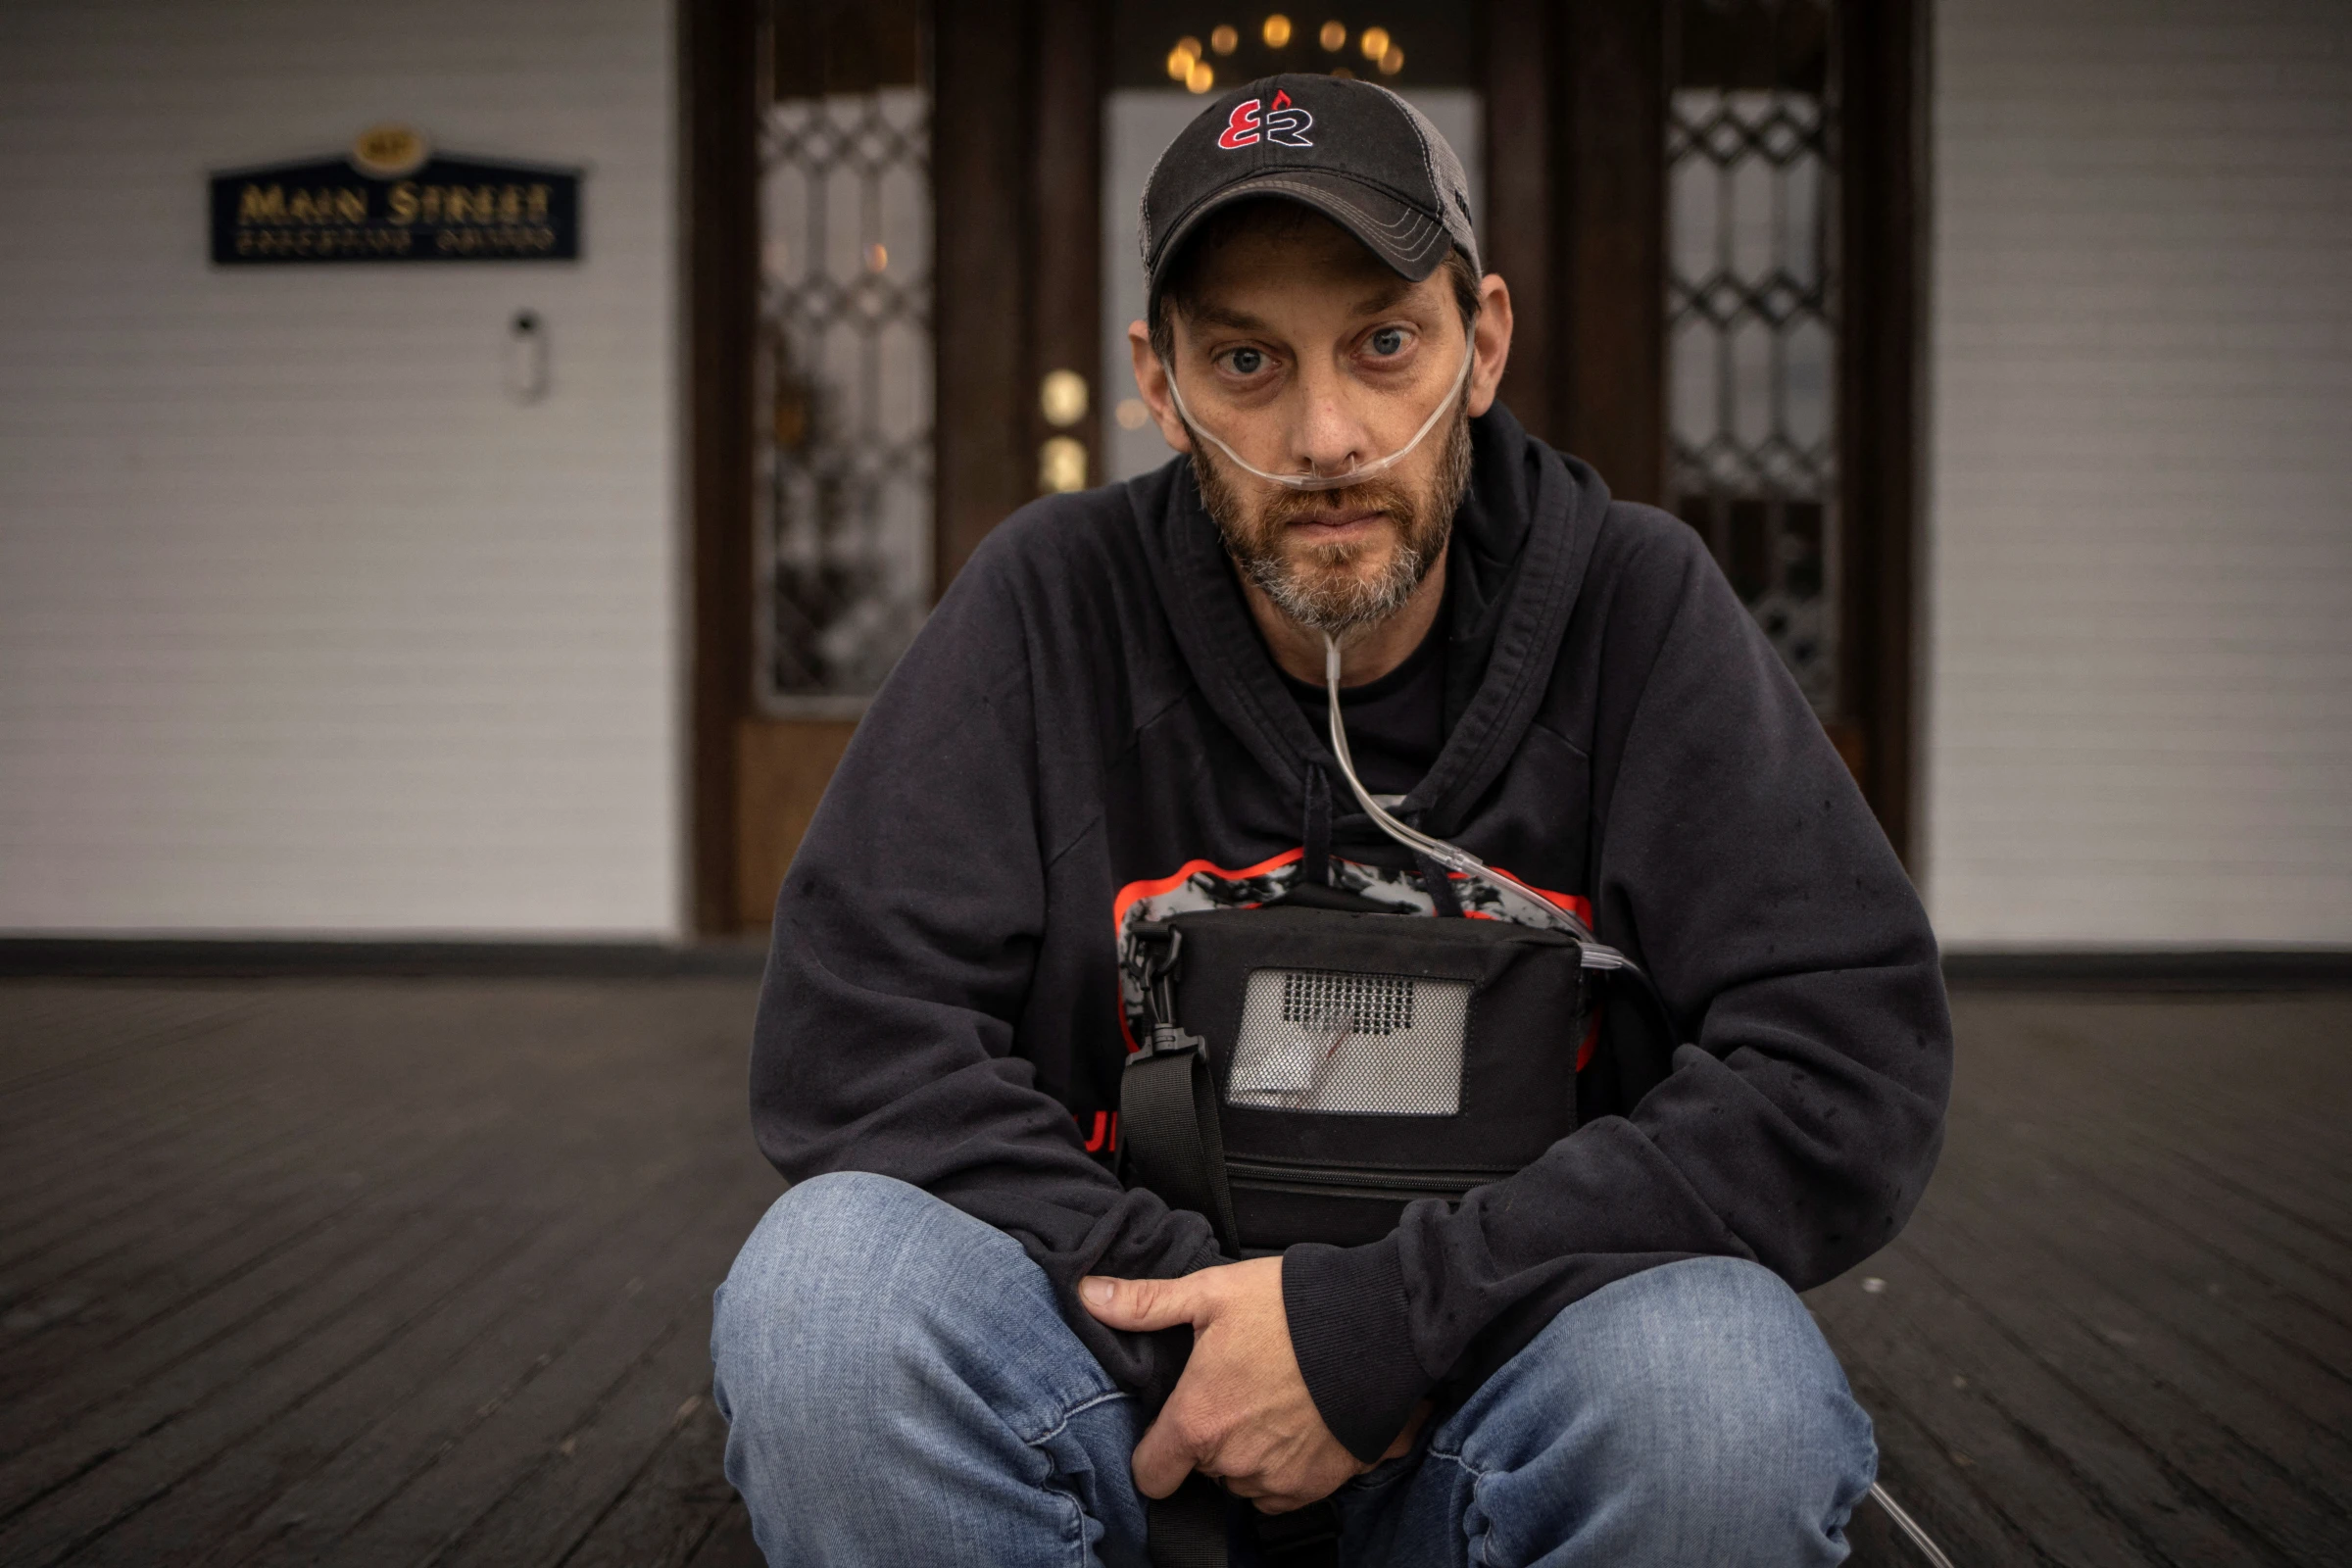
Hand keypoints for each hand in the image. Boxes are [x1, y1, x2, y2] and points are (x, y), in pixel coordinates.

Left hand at [1079, 1258, 1424, 1512]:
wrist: (1375, 1329)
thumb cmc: (1291, 1308)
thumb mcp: (1213, 1293)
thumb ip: (1146, 1304)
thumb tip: (1088, 1293)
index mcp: (1198, 1420)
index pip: (1150, 1474)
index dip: (1154, 1453)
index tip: (1170, 1429)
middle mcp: (1233, 1461)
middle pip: (1202, 1469)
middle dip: (1211, 1437)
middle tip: (1236, 1389)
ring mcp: (1276, 1478)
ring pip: (1242, 1479)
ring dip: (1248, 1452)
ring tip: (1271, 1400)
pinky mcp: (1315, 1485)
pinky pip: (1281, 1491)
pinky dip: (1284, 1466)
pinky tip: (1297, 1422)